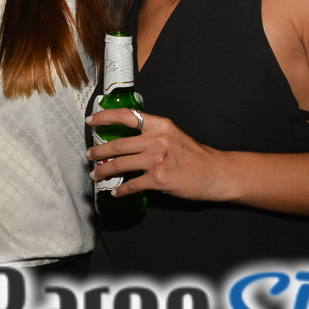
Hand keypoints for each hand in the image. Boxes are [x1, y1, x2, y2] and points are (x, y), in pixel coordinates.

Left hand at [86, 108, 229, 202]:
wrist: (218, 173)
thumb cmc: (196, 155)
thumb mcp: (173, 135)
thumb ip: (152, 134)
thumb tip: (127, 140)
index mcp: (159, 125)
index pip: (125, 116)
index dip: (104, 117)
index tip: (91, 121)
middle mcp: (156, 140)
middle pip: (117, 144)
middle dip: (98, 151)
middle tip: (89, 155)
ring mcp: (157, 160)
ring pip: (119, 165)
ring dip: (103, 171)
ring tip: (96, 175)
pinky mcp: (159, 179)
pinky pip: (132, 185)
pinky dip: (121, 190)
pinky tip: (116, 192)